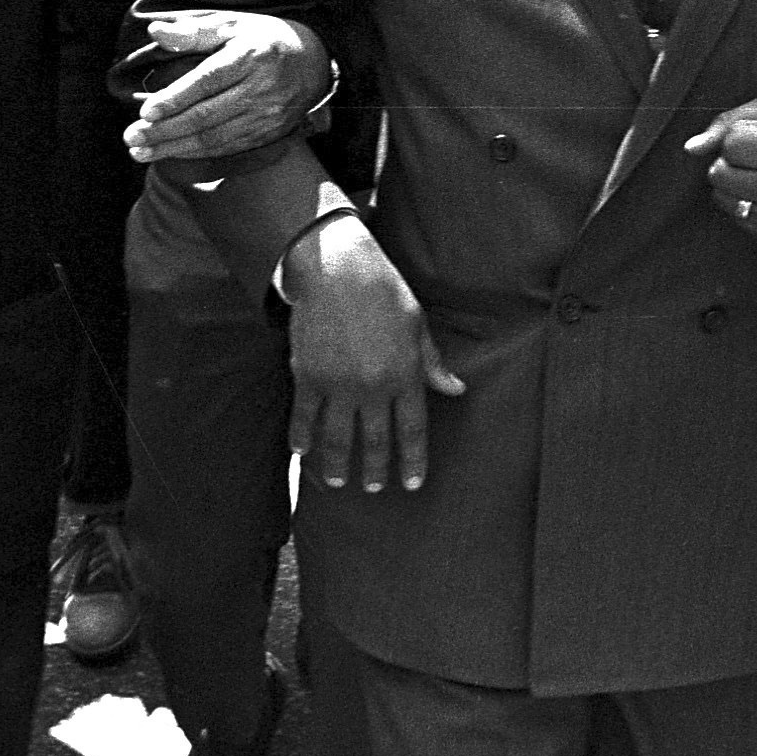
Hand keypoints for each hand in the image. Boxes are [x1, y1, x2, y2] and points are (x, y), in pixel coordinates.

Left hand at [124, 12, 328, 164]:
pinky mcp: (269, 133)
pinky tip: (172, 154)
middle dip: (166, 131)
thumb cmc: (263, 38)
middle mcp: (261, 89)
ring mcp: (267, 115)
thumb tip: (156, 30)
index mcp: (250, 56)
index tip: (146, 112)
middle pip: (207, 116)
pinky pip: (229, 148)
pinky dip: (198, 154)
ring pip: (215, 138)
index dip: (175, 99)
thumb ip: (193, 31)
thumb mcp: (232, 24)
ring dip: (175, 148)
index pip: (207, 81)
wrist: (314, 63)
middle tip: (132, 138)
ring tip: (141, 151)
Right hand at [284, 215, 462, 494]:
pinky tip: (301, 452)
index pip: (412, 430)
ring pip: (338, 437)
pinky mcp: (308, 374)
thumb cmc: (383, 291)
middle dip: (375, 469)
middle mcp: (374, 386)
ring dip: (338, 464)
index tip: (411, 484)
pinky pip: (304, 416)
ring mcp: (339, 383)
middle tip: (373, 487)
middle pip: (375, 440)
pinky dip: (301, 437)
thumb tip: (456, 389)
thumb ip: (432, 363)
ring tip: (338, 481)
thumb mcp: (417, 325)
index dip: (412, 461)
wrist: (338, 268)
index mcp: (405, 375)